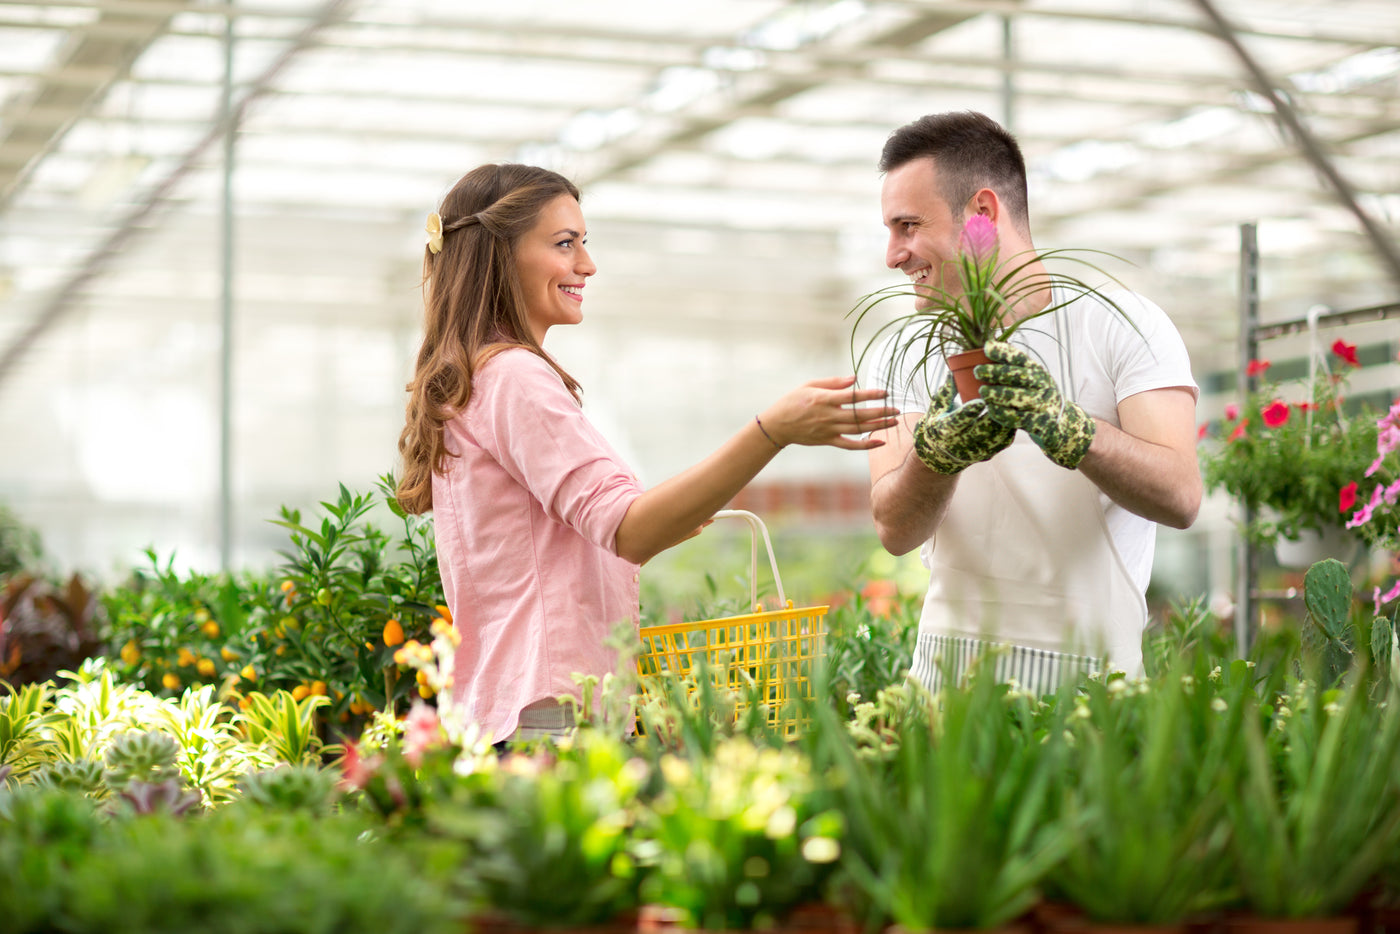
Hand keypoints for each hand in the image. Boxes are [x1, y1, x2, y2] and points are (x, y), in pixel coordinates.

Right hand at [759, 376, 898, 450]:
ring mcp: (828, 430)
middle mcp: (828, 416)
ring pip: (858, 430)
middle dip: (880, 412)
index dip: (870, 395)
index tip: (885, 392)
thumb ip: (833, 382)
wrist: (777, 425)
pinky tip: (880, 442)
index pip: (852, 397)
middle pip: (859, 415)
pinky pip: (850, 445)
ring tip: (894, 422)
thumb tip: (854, 379)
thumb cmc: (793, 401)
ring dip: (878, 426)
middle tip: (897, 409)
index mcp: (824, 399)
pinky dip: (866, 445)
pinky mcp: (828, 441)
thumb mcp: (809, 385)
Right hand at [912, 375, 1014, 474]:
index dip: (969, 412)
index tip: (980, 401)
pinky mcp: (989, 454)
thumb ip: (947, 390)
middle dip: (995, 412)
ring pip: (997, 435)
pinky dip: (1011, 425)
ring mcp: (976, 451)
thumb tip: (953, 371)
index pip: (958, 422)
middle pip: (982, 429)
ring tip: (1014, 400)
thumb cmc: (940, 422)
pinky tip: (1016, 411)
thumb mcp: (938, 406)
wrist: (942, 452)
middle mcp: (960, 445)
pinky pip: (1005, 439)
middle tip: (1005, 393)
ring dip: (1006, 417)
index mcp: (945, 431)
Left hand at [977, 340, 1095, 468]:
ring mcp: (1043, 404)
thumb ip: (1015, 369)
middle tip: (978, 371)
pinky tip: (991, 409)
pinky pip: (1018, 418)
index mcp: (1038, 373)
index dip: (1004, 352)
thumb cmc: (1038, 399)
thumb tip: (989, 347)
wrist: (1062, 425)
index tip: (986, 347)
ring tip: (983, 391)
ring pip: (1018, 397)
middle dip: (997, 372)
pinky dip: (1003, 413)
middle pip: (1019, 376)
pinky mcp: (1040, 423)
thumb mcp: (1032, 381)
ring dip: (998, 393)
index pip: (1021, 359)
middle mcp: (1043, 386)